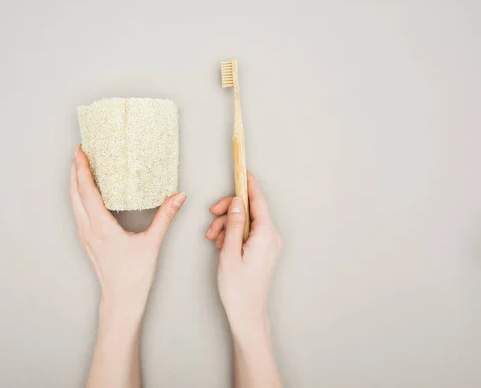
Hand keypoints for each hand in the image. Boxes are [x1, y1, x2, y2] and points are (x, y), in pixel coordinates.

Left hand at [69, 145, 186, 317]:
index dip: (82, 169)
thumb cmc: (134, 276)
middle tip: (79, 151)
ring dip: (74, 182)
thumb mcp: (152, 243)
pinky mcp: (87, 240)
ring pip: (73, 202)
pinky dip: (78, 196)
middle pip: (74, 193)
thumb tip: (178, 197)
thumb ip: (165, 217)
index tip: (81, 152)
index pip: (87, 191)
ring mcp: (85, 235)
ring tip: (80, 166)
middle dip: (74, 170)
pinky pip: (78, 211)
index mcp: (101, 227)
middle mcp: (88, 229)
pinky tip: (86, 192)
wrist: (121, 300)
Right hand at [205, 172, 282, 336]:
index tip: (242, 171)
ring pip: (246, 221)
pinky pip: (248, 232)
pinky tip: (221, 243)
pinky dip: (233, 233)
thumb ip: (233, 224)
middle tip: (212, 216)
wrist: (247, 314)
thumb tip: (237, 202)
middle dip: (229, 210)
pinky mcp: (264, 250)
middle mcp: (271, 237)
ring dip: (227, 224)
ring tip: (213, 238)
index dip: (249, 184)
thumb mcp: (229, 253)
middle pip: (249, 210)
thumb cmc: (238, 288)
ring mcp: (269, 244)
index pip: (258, 201)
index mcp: (265, 235)